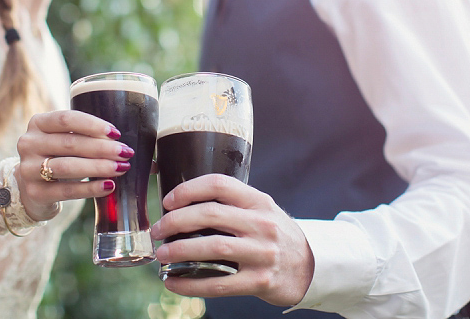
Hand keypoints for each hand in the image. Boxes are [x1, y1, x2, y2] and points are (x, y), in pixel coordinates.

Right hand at [15, 110, 132, 220]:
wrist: (33, 188)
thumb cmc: (58, 157)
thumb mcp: (64, 139)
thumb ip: (84, 135)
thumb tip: (119, 138)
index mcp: (38, 123)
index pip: (66, 119)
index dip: (93, 125)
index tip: (116, 133)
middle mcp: (29, 143)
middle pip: (70, 143)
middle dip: (102, 148)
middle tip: (126, 152)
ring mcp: (28, 169)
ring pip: (67, 166)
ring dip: (98, 167)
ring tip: (121, 168)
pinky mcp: (34, 192)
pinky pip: (66, 191)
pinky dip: (90, 188)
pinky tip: (109, 186)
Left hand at [150, 174, 313, 306]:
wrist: (311, 267)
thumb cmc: (276, 236)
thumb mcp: (262, 211)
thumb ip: (232, 204)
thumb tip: (183, 204)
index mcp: (258, 202)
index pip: (219, 184)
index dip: (189, 189)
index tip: (169, 201)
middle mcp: (261, 224)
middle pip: (210, 214)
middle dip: (175, 221)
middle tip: (157, 230)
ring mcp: (261, 253)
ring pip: (212, 247)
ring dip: (179, 250)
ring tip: (162, 255)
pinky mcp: (259, 281)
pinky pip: (218, 283)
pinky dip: (190, 284)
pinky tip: (173, 282)